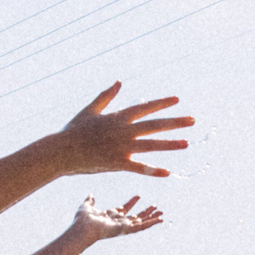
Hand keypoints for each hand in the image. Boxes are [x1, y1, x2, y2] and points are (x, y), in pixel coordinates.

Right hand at [57, 83, 192, 177]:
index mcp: (118, 117)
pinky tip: (167, 172)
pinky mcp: (117, 163)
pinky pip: (139, 167)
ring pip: (151, 145)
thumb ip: (107, 96)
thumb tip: (119, 82)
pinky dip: (153, 170)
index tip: (177, 100)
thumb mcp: (90, 110)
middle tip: (193, 120)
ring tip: (187, 142)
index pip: (145, 107)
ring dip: (170, 144)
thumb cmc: (74, 130)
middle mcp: (123, 130)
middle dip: (175, 122)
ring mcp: (121, 147)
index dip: (162, 103)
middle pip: (154, 125)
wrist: (62, 151)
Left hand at [72, 194, 161, 241]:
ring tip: (162, 214)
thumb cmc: (83, 220)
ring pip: (141, 222)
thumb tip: (91, 195)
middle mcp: (118, 222)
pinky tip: (160, 220)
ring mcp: (123, 227)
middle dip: (146, 212)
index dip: (131, 202)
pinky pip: (142, 227)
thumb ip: (90, 201)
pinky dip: (151, 224)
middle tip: (156, 207)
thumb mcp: (87, 206)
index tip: (138, 195)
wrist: (83, 228)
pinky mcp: (127, 230)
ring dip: (152, 218)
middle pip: (135, 216)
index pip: (124, 208)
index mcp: (110, 216)